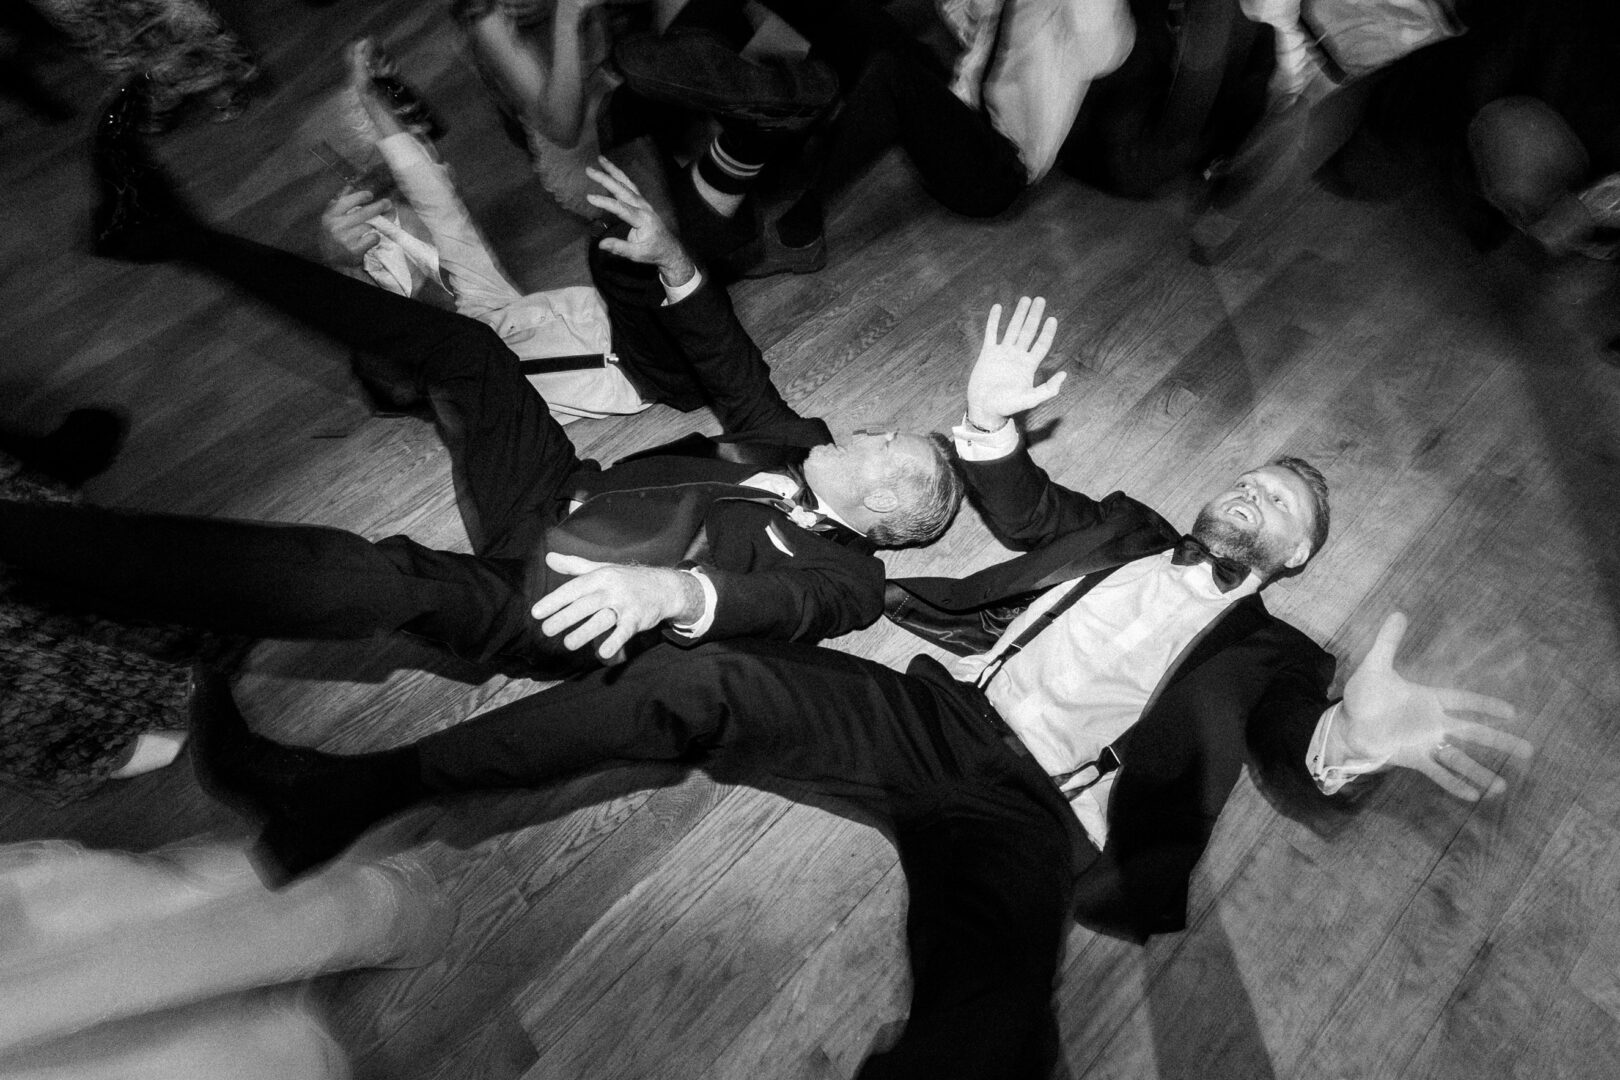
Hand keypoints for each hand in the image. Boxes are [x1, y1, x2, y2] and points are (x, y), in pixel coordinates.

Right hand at [318, 187, 389, 265]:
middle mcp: (337, 226)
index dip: (360, 196)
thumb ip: (339, 203)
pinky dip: (376, 237)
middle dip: (379, 206)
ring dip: (379, 224)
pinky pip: (373, 238)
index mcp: (330, 216)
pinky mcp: (355, 249)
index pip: (347, 201)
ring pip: (369, 226)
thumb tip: (349, 186)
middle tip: (388, 204)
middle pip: (364, 213)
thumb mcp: (331, 219)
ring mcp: (346, 238)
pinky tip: (372, 238)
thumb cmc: (332, 237)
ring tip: (382, 223)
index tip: (370, 195)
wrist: (331, 261)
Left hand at [530, 553, 704, 661]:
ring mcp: (626, 604)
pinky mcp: (638, 619)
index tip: (536, 613)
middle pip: (585, 604)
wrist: (664, 586)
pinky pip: (625, 632)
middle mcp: (612, 589)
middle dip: (565, 617)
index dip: (554, 600)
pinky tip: (603, 654)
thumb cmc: (626, 579)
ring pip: (603, 619)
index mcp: (600, 576)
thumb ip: (574, 566)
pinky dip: (615, 642)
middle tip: (546, 630)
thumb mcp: (601, 568)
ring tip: (568, 644)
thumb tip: (548, 557)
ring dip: (586, 632)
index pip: (574, 588)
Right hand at [584, 157, 694, 286]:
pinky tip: (611, 169)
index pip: (620, 207)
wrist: (669, 249)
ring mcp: (644, 202)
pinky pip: (630, 185)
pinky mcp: (642, 202)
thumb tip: (601, 244)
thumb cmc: (653, 252)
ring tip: (601, 159)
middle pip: (623, 189)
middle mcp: (643, 207)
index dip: (604, 202)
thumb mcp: (637, 254)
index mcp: (642, 219)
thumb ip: (619, 248)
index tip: (589, 197)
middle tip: (589, 170)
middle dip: (605, 178)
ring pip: (627, 182)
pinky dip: (620, 176)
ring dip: (613, 170)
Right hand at [965, 296, 1063, 431]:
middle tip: (1040, 300)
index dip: (1047, 332)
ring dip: (1019, 314)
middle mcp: (1017, 356)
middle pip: (1028, 331)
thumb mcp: (1030, 400)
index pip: (1041, 344)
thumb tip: (1064, 375)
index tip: (1052, 319)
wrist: (984, 409)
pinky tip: (998, 307)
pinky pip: (991, 333)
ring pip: (1012, 329)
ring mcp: (1002, 354)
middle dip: (1034, 316)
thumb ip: (1048, 389)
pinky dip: (994, 320)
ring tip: (1025, 299)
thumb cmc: (1007, 407)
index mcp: (1028, 366)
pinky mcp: (988, 354)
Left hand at [1339, 612, 1531, 799]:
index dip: (1487, 705)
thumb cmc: (1363, 696)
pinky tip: (1473, 797)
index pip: (1466, 701)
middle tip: (1530, 751)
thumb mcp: (1375, 665)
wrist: (1345, 725)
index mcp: (1430, 699)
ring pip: (1460, 759)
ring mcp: (1426, 743)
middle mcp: (1434, 723)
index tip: (1512, 713)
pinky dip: (1454, 784)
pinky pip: (1438, 773)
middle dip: (1500, 741)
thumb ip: (1388, 642)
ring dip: (1481, 772)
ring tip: (1503, 787)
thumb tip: (1399, 612)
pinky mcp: (1414, 758)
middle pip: (1474, 733)